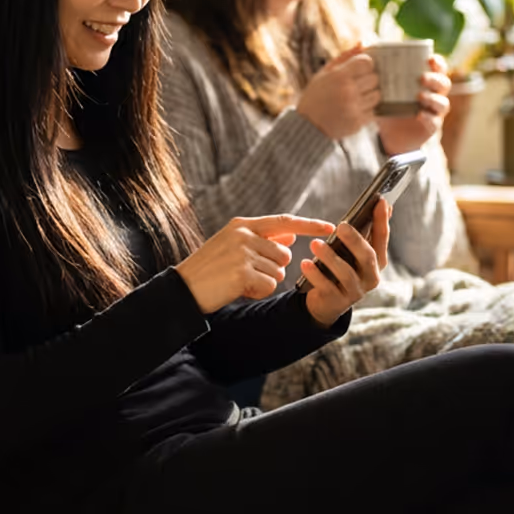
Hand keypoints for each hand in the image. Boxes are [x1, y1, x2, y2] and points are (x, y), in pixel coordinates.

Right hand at [176, 215, 335, 313]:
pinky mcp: (242, 273)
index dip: (309, 225)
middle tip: (246, 274)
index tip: (331, 227)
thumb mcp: (233, 246)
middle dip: (273, 268)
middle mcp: (244, 235)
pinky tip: (238, 290)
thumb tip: (292, 236)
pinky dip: (258, 292)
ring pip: (278, 271)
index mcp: (242, 225)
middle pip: (284, 253)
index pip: (284, 221)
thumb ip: (262, 240)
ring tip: (238, 281)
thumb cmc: (210, 269)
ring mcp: (242, 253)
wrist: (183, 289)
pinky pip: (269, 285)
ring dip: (264, 281)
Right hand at [296, 46, 379, 139]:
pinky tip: (354, 110)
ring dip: (370, 96)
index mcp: (339, 76)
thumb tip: (363, 43)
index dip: (365, 65)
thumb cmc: (316, 96)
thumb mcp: (325, 73)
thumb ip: (344, 57)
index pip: (367, 62)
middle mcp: (348, 91)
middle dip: (368, 81)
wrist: (308, 125)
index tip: (359, 70)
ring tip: (356, 98)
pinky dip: (367, 110)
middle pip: (375, 78)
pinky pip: (374, 111)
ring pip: (377, 95)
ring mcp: (354, 108)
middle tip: (357, 86)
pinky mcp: (358, 122)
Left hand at [300, 198, 389, 326]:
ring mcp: (355, 291)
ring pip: (346, 273)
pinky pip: (326, 286)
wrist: (326, 302)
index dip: (382, 220)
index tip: (380, 201)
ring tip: (315, 243)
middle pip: (367, 257)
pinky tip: (305, 263)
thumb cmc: (341, 268)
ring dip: (330, 257)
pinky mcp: (337, 301)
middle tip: (341, 225)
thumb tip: (380, 203)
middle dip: (355, 240)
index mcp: (377, 261)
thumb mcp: (354, 251)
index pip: (382, 238)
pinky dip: (315, 274)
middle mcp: (371, 277)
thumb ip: (366, 232)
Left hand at [377, 54, 451, 153]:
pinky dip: (428, 118)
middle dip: (435, 79)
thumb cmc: (389, 102)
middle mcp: (434, 94)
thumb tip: (364, 41)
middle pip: (444, 83)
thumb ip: (375, 63)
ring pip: (443, 103)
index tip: (430, 58)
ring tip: (419, 96)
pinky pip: (434, 122)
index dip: (438, 62)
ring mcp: (434, 111)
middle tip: (421, 78)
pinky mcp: (430, 126)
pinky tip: (419, 115)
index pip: (439, 67)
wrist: (389, 132)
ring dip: (433, 98)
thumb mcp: (382, 84)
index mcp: (427, 80)